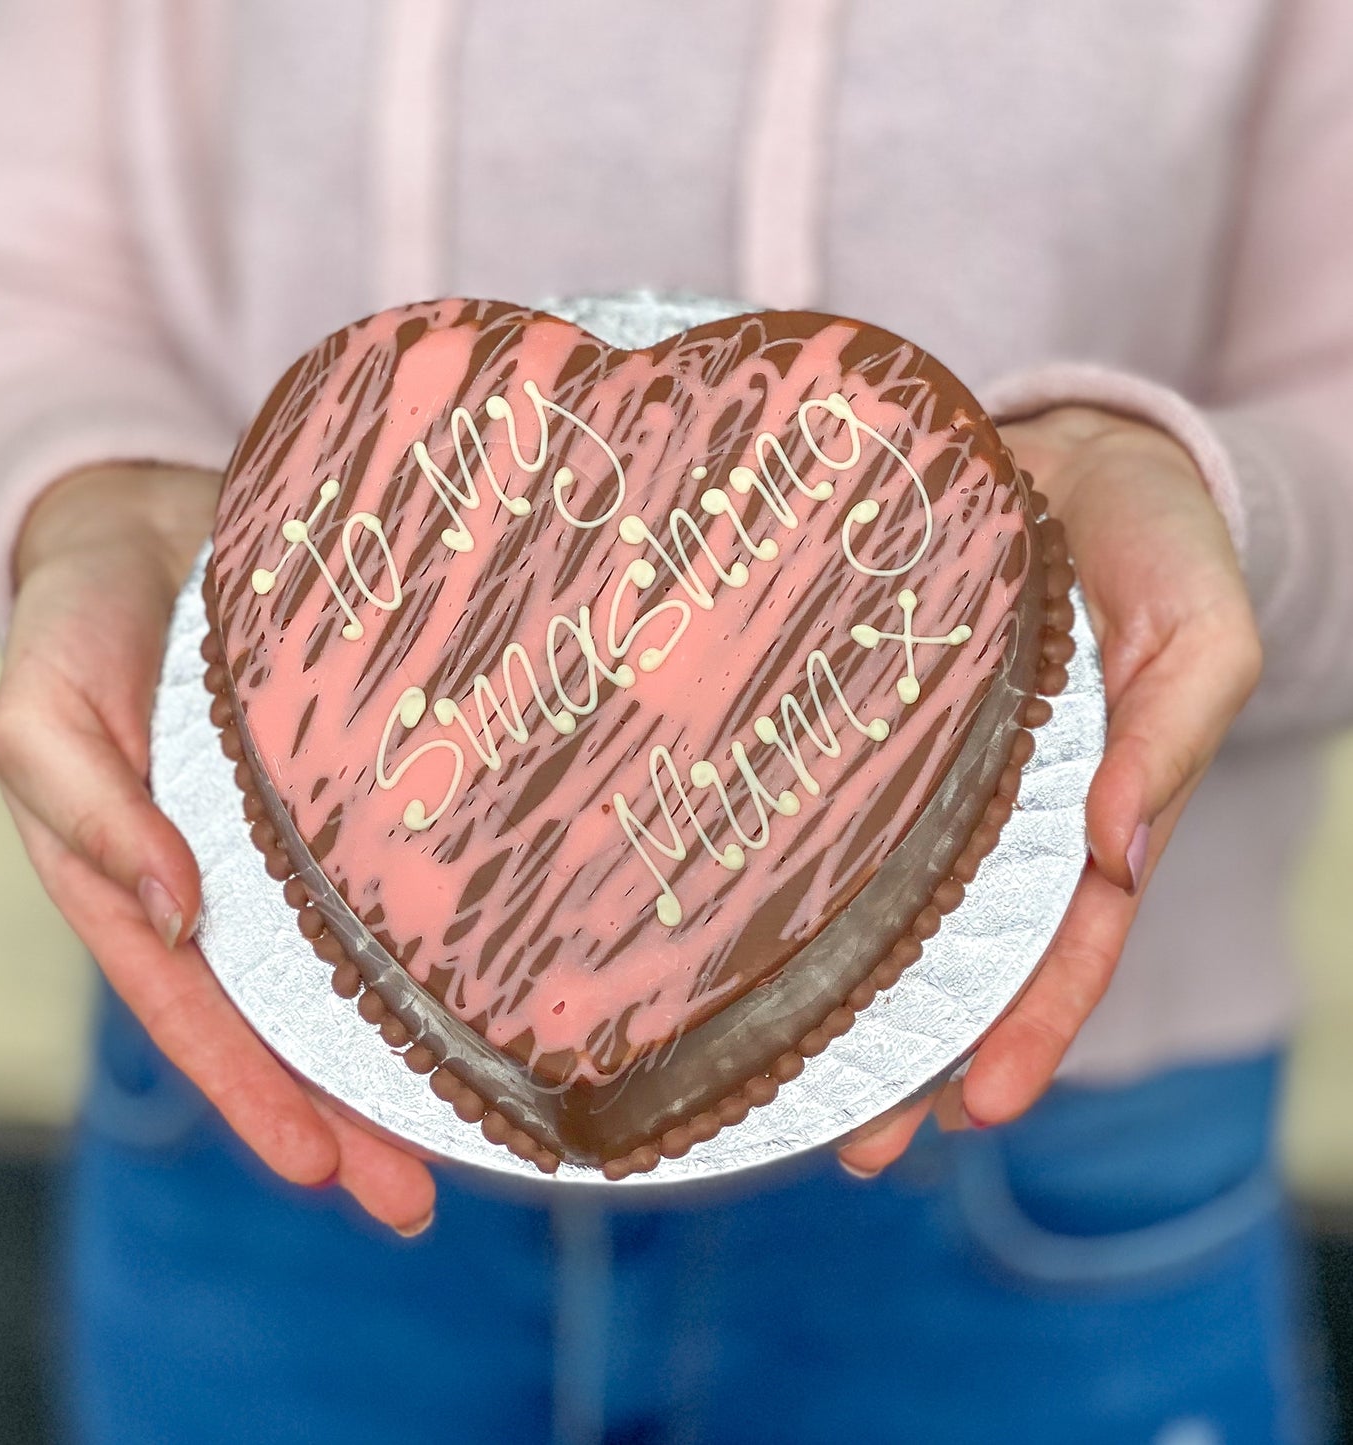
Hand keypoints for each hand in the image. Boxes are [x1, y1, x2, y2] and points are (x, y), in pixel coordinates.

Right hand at [0, 463, 435, 1234]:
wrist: (148, 528)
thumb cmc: (78, 626)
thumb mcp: (44, 716)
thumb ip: (90, 812)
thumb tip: (175, 909)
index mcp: (136, 885)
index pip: (199, 1016)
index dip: (255, 1096)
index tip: (324, 1173)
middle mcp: (219, 883)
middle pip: (284, 1024)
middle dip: (344, 1118)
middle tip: (415, 1207)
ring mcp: (285, 846)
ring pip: (346, 972)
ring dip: (399, 1055)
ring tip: (477, 1136)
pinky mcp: (342, 794)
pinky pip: (385, 881)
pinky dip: (425, 942)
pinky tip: (487, 985)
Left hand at [839, 406, 1261, 1174]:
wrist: (1066, 450)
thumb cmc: (1155, 543)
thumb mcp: (1198, 631)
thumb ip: (1170, 736)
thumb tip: (1124, 846)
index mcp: (1092, 812)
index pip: (1065, 947)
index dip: (1028, 1031)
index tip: (973, 1111)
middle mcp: (1003, 814)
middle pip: (961, 958)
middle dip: (916, 1058)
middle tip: (853, 1146)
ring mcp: (930, 773)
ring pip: (885, 904)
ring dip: (842, 994)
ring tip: (776, 1081)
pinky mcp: (865, 719)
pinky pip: (831, 807)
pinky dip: (798, 872)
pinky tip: (739, 922)